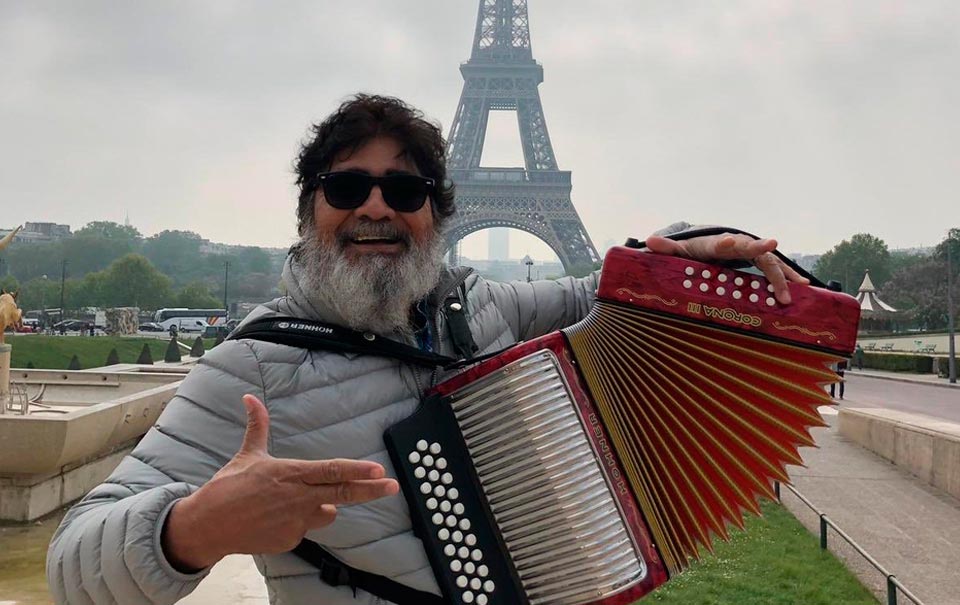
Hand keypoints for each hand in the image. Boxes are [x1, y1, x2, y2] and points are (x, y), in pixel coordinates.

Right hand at [162, 394, 398, 570]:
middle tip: (393, 486)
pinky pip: (305, 530)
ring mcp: (296, 523)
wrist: (208, 525)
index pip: (331, 471)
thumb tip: (249, 398)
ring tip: (293, 502)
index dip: (357, 470)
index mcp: (291, 474)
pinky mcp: (290, 541)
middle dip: (371, 490)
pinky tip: (275, 519)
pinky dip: (298, 524)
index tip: (379, 470)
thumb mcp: (247, 454)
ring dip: (322, 507)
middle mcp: (298, 499)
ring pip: (326, 513)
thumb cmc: (228, 487)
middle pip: (343, 494)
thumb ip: (258, 426)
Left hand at [645, 233, 808, 303]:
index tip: (731, 242)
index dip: (725, 242)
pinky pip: (775, 269)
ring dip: (781, 274)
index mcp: (714, 244)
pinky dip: (788, 277)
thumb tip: (648, 241)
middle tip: (773, 245)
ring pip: (768, 260)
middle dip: (761, 247)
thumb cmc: (691, 250)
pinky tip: (804, 287)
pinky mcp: (759, 261)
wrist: (707, 242)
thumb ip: (665, 247)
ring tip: (793, 291)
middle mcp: (736, 244)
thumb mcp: (677, 251)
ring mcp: (750, 252)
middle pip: (750, 246)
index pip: (720, 241)